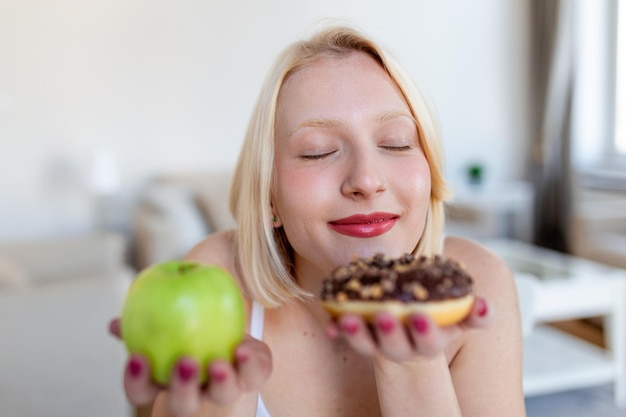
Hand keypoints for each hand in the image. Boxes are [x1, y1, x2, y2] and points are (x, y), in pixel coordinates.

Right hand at [108, 318, 271, 415]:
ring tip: (217, 363)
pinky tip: (244, 349)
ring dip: (220, 381)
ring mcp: (226, 387)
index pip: (143, 391)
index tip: (137, 359)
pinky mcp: (253, 375)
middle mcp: (197, 391)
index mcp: (168, 382)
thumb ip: (142, 322)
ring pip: (222, 394)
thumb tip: (114, 323)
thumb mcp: (165, 320)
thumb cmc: (189, 326)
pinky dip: (250, 363)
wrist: (229, 329)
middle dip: (182, 388)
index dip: (137, 382)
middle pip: (183, 403)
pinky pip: (254, 374)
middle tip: (184, 362)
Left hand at [325, 297, 489, 361]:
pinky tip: (330, 324)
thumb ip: (473, 314)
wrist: (407, 335)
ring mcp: (377, 344)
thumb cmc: (434, 321)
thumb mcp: (457, 319)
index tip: (421, 316)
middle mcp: (401, 347)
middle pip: (395, 345)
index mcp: (427, 343)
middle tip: (385, 314)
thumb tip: (485, 305)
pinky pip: (344, 337)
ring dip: (357, 333)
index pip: (429, 341)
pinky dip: (336, 331)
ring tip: (349, 319)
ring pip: (366, 344)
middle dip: (390, 331)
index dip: (425, 332)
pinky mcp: (357, 338)